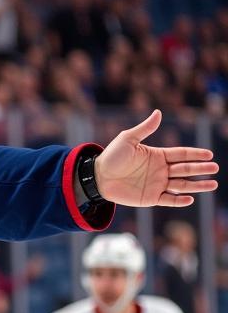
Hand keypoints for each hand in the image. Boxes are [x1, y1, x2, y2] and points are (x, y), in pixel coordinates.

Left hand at [95, 110, 217, 206]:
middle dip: (201, 169)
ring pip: (182, 185)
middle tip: (215, 168)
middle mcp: (161, 170)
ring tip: (212, 184)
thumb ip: (145, 129)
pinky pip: (168, 200)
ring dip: (197, 185)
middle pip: (185, 169)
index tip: (209, 154)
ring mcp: (157, 185)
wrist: (97, 176)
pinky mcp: (150, 198)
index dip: (195, 154)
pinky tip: (190, 198)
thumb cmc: (111, 156)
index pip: (181, 154)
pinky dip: (179, 200)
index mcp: (158, 155)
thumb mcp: (128, 139)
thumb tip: (158, 112)